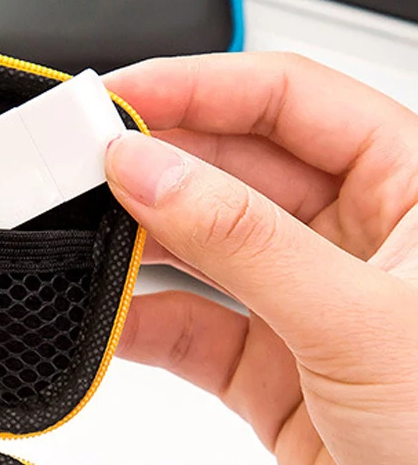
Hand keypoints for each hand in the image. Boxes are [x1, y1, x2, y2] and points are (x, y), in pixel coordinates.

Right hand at [103, 52, 417, 464]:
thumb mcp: (358, 321)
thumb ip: (243, 241)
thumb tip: (150, 171)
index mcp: (416, 189)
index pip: (288, 102)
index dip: (199, 89)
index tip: (116, 101)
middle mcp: (362, 240)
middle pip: (236, 169)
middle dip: (158, 165)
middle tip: (80, 168)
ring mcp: (311, 309)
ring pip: (206, 251)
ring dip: (141, 245)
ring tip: (80, 235)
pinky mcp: (274, 375)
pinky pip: (193, 330)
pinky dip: (143, 325)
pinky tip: (106, 320)